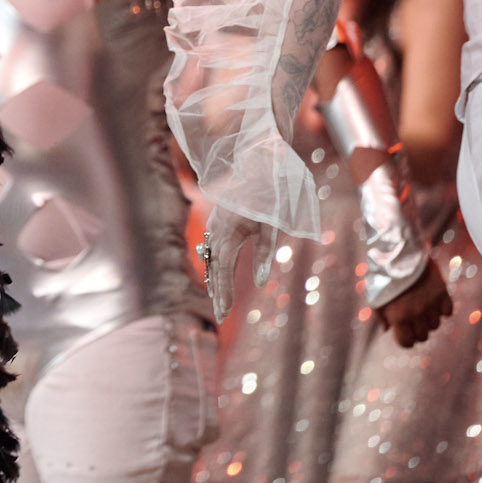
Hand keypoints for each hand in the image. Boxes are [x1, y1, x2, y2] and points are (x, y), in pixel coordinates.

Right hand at [198, 204, 276, 320]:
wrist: (258, 164)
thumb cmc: (269, 195)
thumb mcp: (271, 226)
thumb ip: (264, 254)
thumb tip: (261, 283)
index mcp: (229, 231)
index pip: (223, 269)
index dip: (224, 292)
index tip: (226, 313)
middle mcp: (216, 230)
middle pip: (213, 268)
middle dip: (218, 293)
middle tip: (221, 318)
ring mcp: (214, 225)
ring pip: (210, 259)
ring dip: (214, 281)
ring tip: (219, 304)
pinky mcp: (217, 222)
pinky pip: (211, 249)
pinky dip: (213, 266)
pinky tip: (216, 278)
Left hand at [375, 257, 452, 346]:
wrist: (398, 251)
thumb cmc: (383, 275)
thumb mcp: (376, 296)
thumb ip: (381, 316)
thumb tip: (388, 330)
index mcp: (398, 316)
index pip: (407, 342)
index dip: (405, 340)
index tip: (404, 333)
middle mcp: (416, 313)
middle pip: (423, 336)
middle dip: (417, 331)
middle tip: (412, 320)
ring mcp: (431, 303)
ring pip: (436, 325)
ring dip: (429, 320)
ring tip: (421, 306)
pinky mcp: (442, 292)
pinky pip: (447, 312)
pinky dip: (442, 309)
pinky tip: (432, 301)